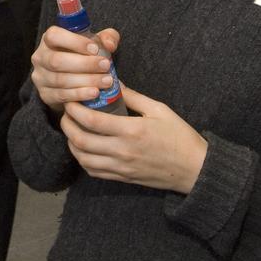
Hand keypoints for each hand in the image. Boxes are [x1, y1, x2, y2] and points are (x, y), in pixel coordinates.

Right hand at [30, 26, 119, 112]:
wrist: (73, 81)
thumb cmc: (83, 56)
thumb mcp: (96, 43)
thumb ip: (106, 38)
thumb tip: (109, 44)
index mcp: (49, 39)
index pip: (54, 36)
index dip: (75, 42)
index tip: (95, 49)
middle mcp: (40, 57)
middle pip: (57, 60)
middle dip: (84, 64)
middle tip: (106, 66)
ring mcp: (40, 77)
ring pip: (60, 79)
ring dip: (86, 81)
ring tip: (106, 81)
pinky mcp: (45, 94)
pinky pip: (61, 95)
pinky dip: (80, 94)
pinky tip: (95, 92)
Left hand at [59, 88, 207, 193]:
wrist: (194, 169)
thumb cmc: (179, 136)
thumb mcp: (159, 110)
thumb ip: (134, 96)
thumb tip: (113, 83)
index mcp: (132, 130)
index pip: (91, 121)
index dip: (74, 109)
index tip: (70, 99)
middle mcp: (122, 151)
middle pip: (81, 140)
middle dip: (67, 125)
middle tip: (66, 112)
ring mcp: (121, 167)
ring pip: (83, 158)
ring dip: (72, 143)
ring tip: (72, 129)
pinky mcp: (122, 178)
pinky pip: (94, 171)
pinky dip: (83, 159)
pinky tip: (84, 147)